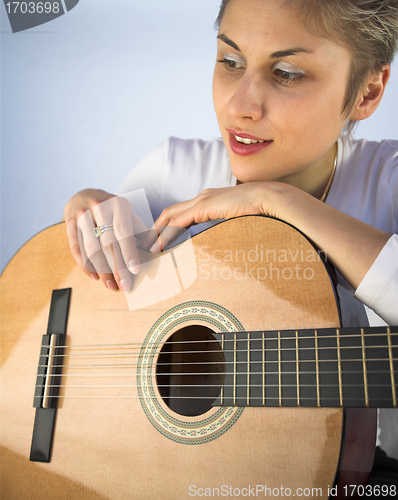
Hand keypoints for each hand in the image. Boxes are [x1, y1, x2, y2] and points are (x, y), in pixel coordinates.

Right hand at [63, 189, 141, 290]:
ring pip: (91, 249)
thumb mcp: (127, 213)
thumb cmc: (111, 208)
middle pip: (108, 243)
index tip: (135, 270)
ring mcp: (82, 216)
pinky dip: (85, 265)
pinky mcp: (69, 224)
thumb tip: (153, 249)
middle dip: (117, 268)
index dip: (129, 252)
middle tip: (124, 285)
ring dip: (102, 270)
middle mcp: (99, 207)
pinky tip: (95, 277)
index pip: (123, 232)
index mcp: (118, 204)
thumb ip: (139, 230)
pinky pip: (76, 248)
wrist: (84, 194)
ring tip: (110, 285)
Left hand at [150, 183, 274, 251]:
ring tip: (146, 250)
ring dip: (155, 234)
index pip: (180, 214)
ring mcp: (202, 200)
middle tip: (143, 246)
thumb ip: (225, 229)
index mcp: (209, 201)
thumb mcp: (237, 222)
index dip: (166, 227)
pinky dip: (165, 235)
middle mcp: (202, 198)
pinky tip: (159, 247)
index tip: (157, 242)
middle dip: (154, 230)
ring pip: (169, 217)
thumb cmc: (260, 212)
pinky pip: (178, 222)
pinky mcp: (204, 206)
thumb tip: (223, 246)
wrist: (271, 198)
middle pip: (169, 213)